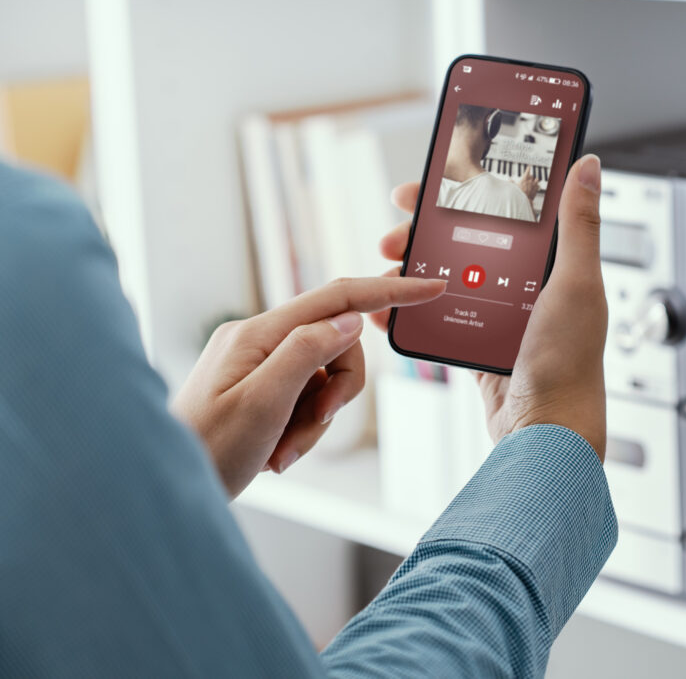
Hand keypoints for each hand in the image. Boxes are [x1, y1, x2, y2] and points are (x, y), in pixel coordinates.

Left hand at [173, 277, 445, 496]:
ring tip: (285, 449)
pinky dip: (303, 428)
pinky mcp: (262, 387)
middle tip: (315, 423)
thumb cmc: (206, 450)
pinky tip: (277, 452)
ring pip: (326, 377)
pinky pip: (307, 398)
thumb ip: (307, 353)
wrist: (166, 486)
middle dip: (340, 389)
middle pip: (337, 344)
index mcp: (257, 333)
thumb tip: (350, 319)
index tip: (431, 287)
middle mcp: (258, 339)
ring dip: (317, 419)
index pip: (337, 298)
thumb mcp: (262, 404)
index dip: (389, 291)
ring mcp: (260, 364)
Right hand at [373, 155, 606, 458]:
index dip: (465, 192)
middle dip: (425, 232)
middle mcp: (525, 285)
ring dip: (412, 269)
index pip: (504, 211)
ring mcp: (499, 316)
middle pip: (465, 242)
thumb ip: (579, 225)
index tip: (429, 183)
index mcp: (552, 264)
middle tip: (395, 231)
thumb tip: (588, 165)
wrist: (546, 432)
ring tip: (386, 268)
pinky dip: (410, 311)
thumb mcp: (576, 283)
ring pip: (446, 278)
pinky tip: (386, 308)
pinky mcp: (479, 345)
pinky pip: (438, 318)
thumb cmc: (570, 362)